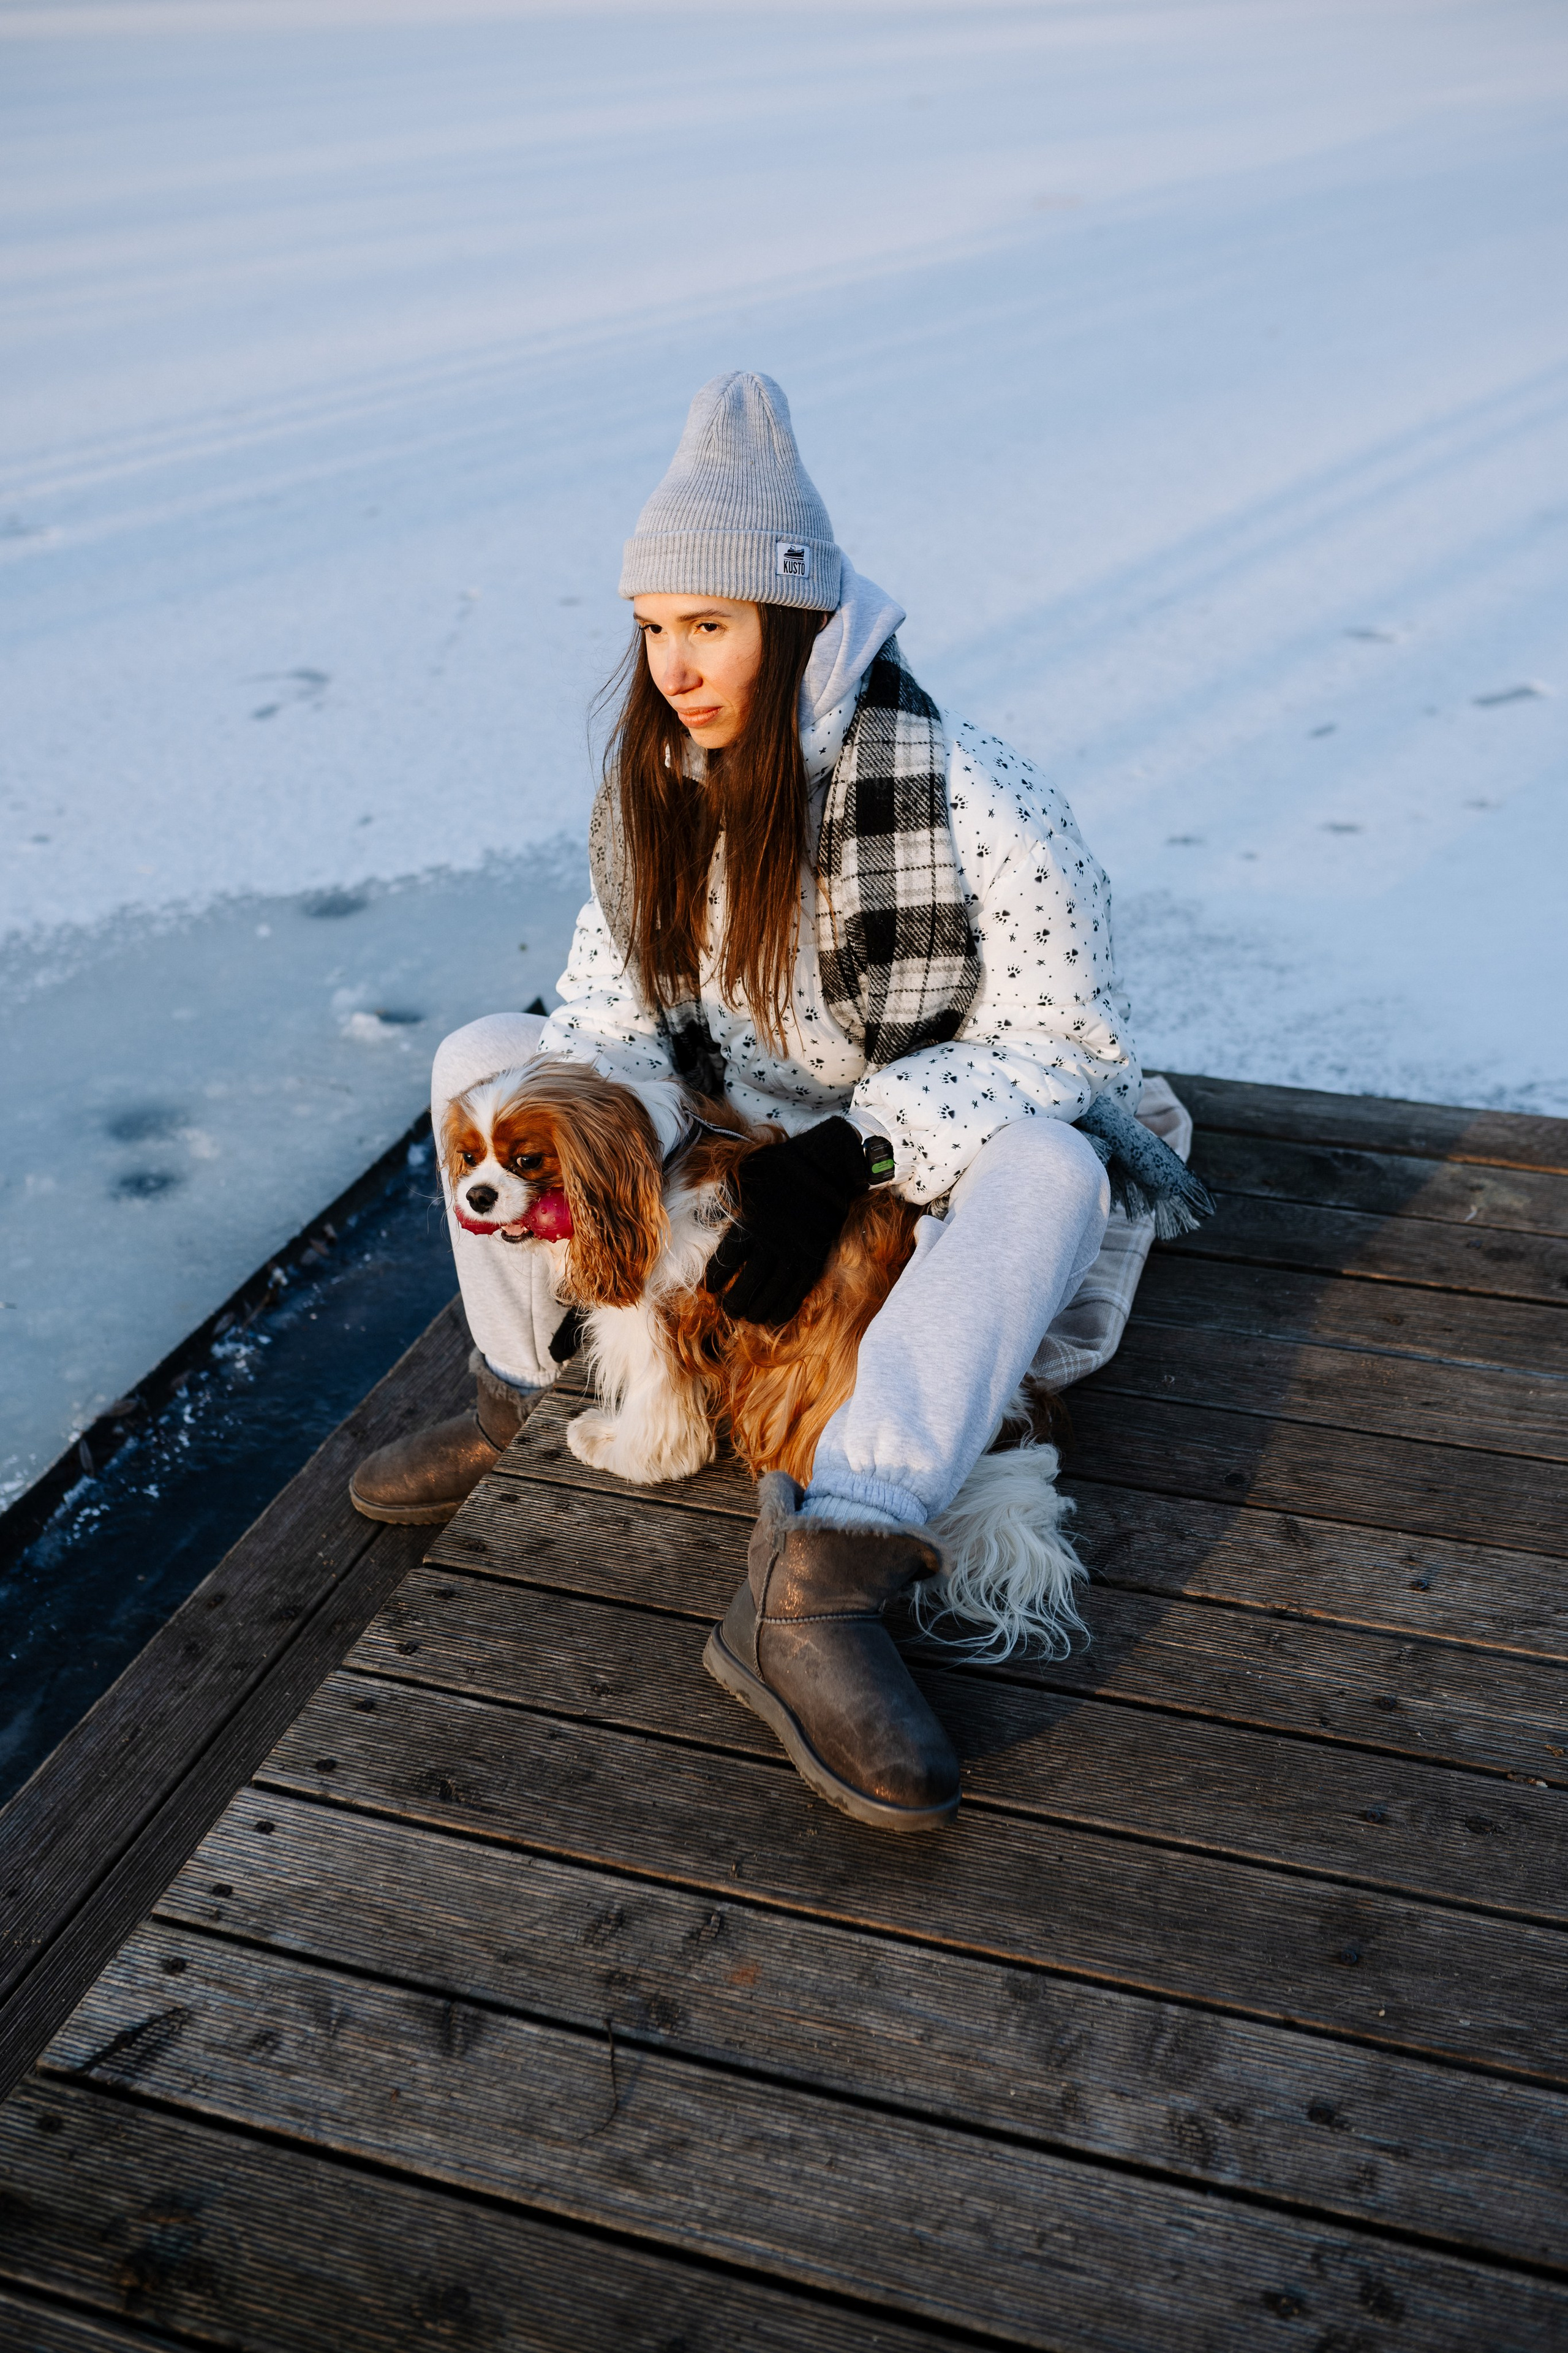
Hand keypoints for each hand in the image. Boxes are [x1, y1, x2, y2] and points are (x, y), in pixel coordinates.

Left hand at [704, 1117, 869, 1326]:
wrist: (827, 1167)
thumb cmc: (783, 1166)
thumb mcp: (746, 1174)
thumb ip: (726, 1192)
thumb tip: (705, 1203)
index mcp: (750, 1224)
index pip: (726, 1262)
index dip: (715, 1279)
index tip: (710, 1288)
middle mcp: (770, 1244)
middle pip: (747, 1286)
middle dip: (734, 1303)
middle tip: (728, 1310)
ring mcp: (794, 1254)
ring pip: (771, 1295)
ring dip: (756, 1311)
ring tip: (747, 1317)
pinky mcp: (814, 1260)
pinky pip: (796, 1294)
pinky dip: (783, 1310)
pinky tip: (773, 1319)